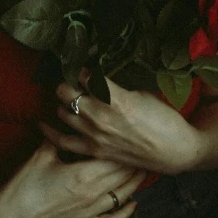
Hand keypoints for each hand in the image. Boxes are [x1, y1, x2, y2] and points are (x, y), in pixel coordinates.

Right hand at [0, 140, 146, 217]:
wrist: (8, 217)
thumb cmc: (24, 184)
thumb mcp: (42, 153)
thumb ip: (59, 136)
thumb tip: (67, 117)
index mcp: (82, 175)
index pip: (114, 158)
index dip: (126, 147)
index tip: (134, 135)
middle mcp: (91, 195)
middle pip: (122, 176)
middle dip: (134, 162)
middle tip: (144, 148)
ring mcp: (89, 213)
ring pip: (121, 197)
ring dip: (135, 183)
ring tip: (144, 169)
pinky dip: (125, 213)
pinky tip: (134, 204)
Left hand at [39, 75, 202, 174]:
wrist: (174, 151)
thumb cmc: (163, 118)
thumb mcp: (142, 92)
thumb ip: (117, 86)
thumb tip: (99, 76)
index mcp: (116, 98)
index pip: (85, 76)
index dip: (81, 68)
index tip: (81, 65)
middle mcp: (102, 117)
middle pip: (67, 92)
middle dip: (66, 82)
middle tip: (71, 80)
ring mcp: (96, 136)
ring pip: (63, 113)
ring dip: (62, 102)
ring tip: (65, 96)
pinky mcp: (95, 151)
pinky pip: (63, 141)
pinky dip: (51, 132)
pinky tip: (43, 124)